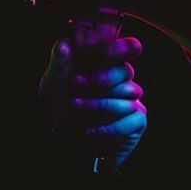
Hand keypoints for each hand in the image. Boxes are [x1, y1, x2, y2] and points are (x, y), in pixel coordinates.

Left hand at [39, 35, 146, 169]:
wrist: (64, 146)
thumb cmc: (58, 111)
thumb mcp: (53, 86)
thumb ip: (59, 64)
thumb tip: (64, 43)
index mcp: (107, 65)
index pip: (125, 48)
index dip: (115, 49)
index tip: (96, 54)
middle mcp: (123, 80)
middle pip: (124, 71)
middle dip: (98, 78)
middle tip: (73, 85)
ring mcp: (132, 100)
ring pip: (126, 95)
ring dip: (96, 104)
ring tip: (73, 109)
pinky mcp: (137, 122)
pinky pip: (130, 120)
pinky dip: (106, 128)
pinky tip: (86, 131)